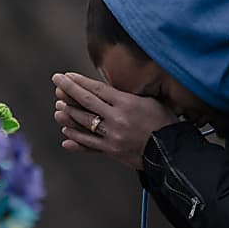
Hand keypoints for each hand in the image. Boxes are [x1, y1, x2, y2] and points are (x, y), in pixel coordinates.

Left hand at [52, 71, 175, 169]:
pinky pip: (89, 143)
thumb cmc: (165, 124)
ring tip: (58, 108)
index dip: (79, 82)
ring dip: (69, 114)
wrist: (171, 151)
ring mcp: (112, 135)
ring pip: (84, 123)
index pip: (97, 88)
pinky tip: (66, 133)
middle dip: (68, 91)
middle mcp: (116, 118)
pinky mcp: (111, 150)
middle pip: (86, 102)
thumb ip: (130, 95)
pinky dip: (76, 138)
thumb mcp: (151, 101)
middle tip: (57, 83)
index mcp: (126, 102)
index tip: (67, 76)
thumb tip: (114, 89)